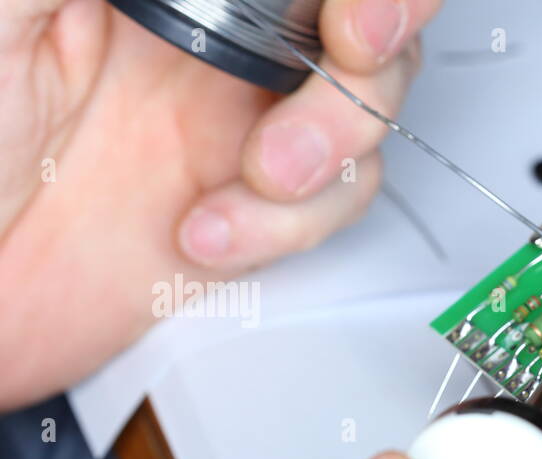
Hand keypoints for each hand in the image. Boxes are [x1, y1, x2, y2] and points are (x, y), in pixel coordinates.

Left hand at [0, 0, 439, 409]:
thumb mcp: (2, 11)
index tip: (348, 11)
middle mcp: (207, 38)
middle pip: (358, 19)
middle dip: (380, 32)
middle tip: (354, 50)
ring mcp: (235, 125)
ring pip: (366, 107)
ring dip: (335, 142)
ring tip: (261, 173)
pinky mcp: (252, 211)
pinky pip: (335, 204)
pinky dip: (292, 226)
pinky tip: (209, 230)